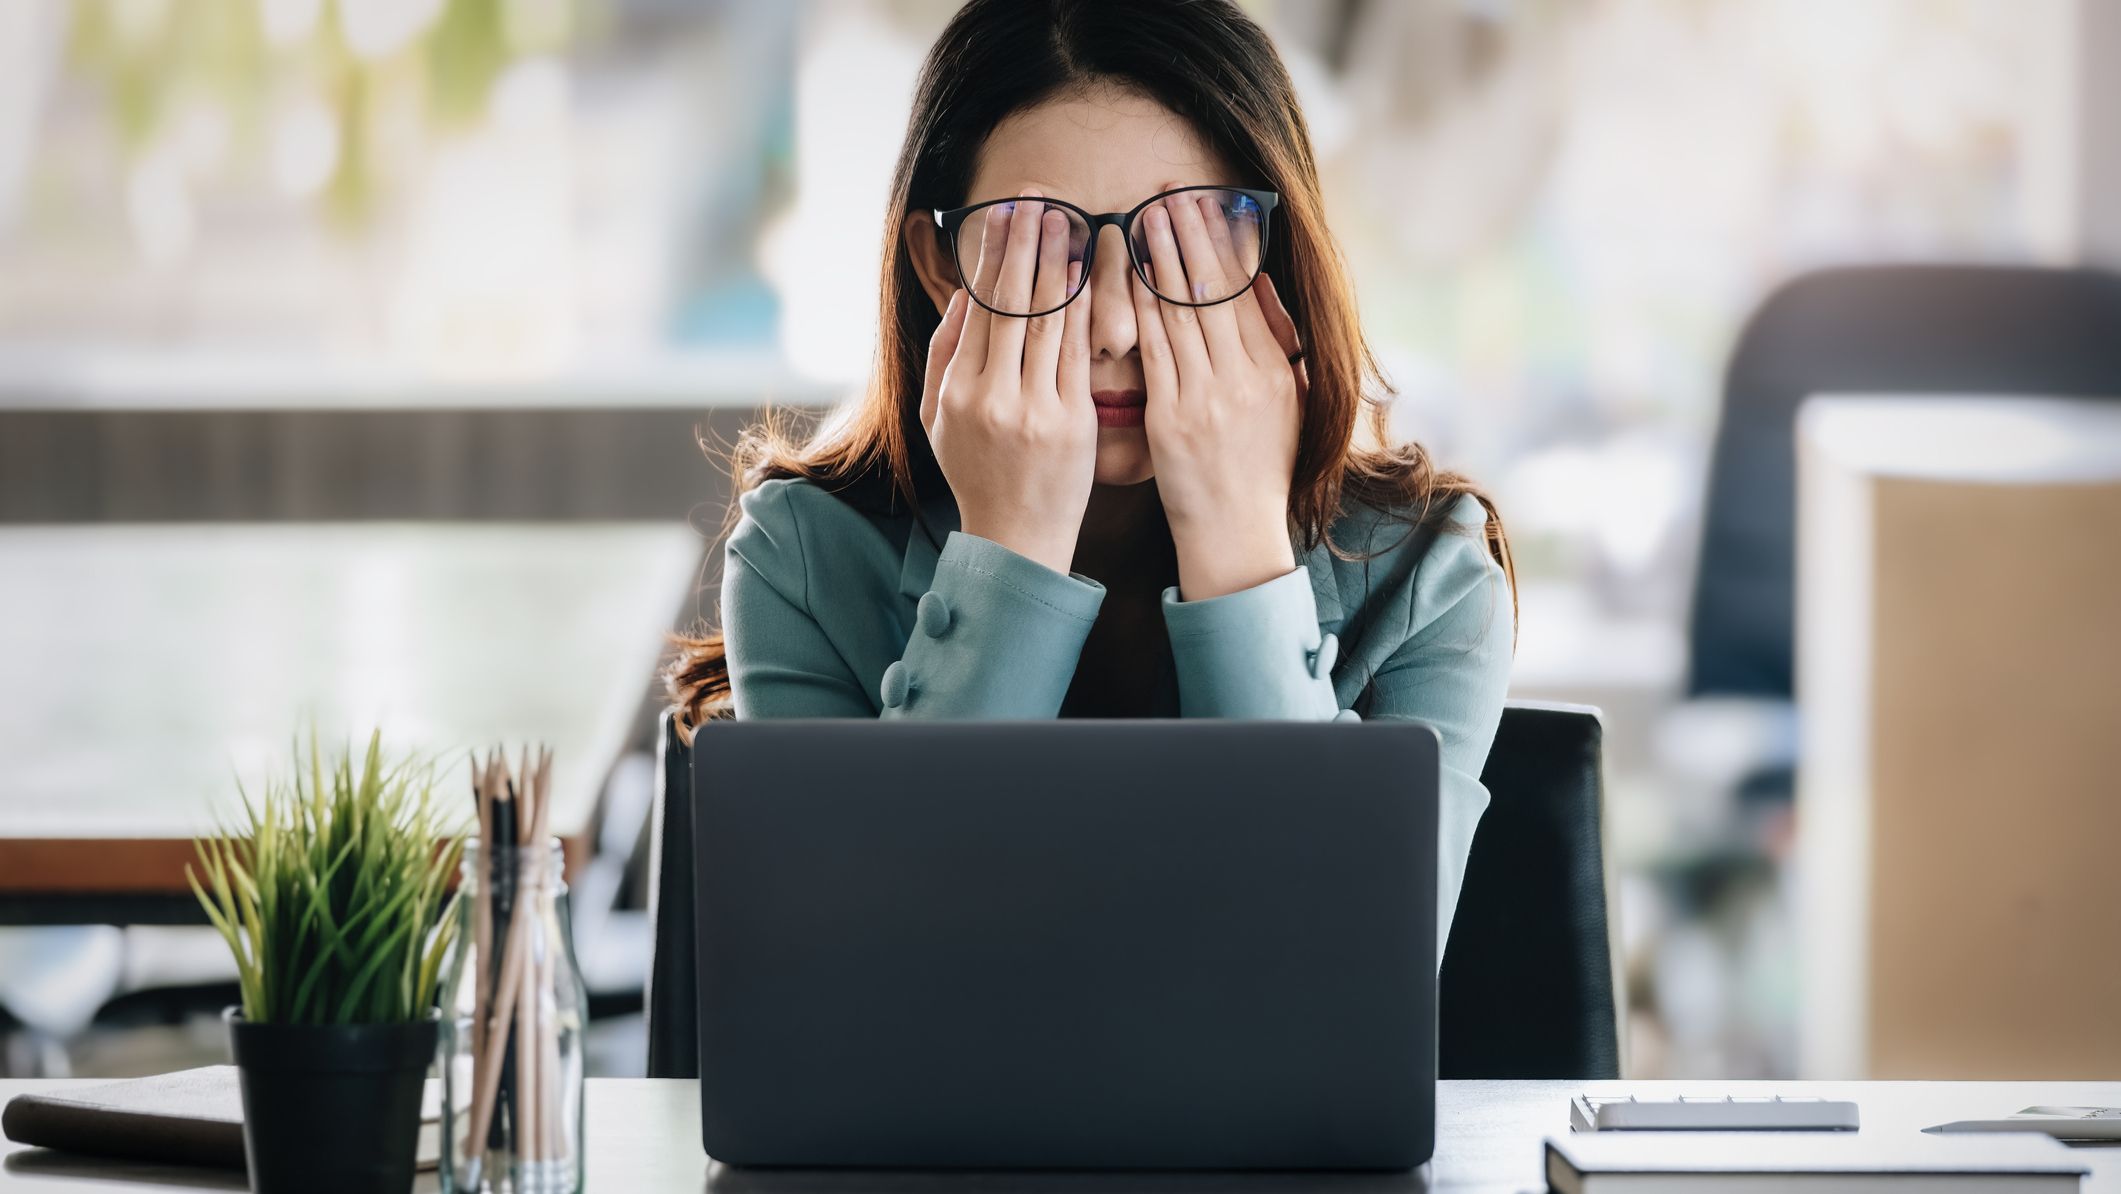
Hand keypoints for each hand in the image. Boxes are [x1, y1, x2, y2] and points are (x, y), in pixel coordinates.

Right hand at [920, 188, 1097, 575]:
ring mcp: (1034, 409)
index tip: (1007, 212)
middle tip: (1039, 196)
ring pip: (1048, 321)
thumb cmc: (978, 474)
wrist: (1016, 538)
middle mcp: (992, 396)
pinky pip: (1079, 354)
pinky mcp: (1072, 423)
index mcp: (957, 390)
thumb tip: (963, 296)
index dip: (995, 254)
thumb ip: (945, 355)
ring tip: (1068, 219)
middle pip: (1012, 302)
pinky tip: (1090, 276)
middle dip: (1027, 242)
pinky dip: (1084, 310)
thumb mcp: (938, 419)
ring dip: (1059, 264)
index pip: (980, 306)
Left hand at [1131, 187, 1307, 599]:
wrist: (1238, 535)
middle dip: (1190, 234)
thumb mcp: (1289, 403)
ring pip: (1182, 311)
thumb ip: (1277, 343)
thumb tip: (1263, 285)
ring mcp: (1208, 396)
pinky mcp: (1173, 418)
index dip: (1223, 241)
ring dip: (1162, 258)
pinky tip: (1126, 276)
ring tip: (1145, 215)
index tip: (1205, 202)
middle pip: (1214, 289)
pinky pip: (1154, 350)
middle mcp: (1244, 377)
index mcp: (1274, 370)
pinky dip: (1141, 308)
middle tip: (1169, 190)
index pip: (1245, 290)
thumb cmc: (1259, 471)